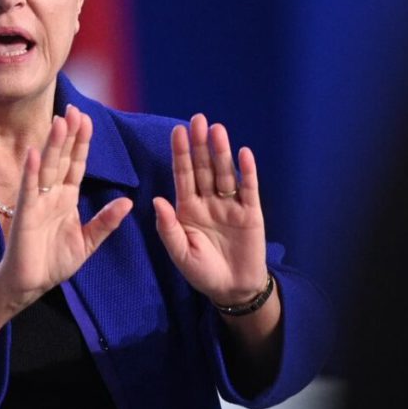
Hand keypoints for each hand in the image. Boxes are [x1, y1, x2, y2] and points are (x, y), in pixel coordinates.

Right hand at [0, 105, 132, 312]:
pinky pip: (28, 190)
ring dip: (52, 145)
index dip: (81, 142)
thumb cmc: (55, 262)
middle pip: (62, 158)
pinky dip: (30, 172)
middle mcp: (51, 194)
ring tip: (59, 121)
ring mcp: (37, 202)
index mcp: (66, 197)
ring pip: (47, 167)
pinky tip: (34, 153)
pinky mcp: (24, 215)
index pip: (76, 163)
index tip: (86, 119)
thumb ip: (106, 222)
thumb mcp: (88, 242)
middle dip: (68, 134)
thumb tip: (128, 202)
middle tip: (74, 109)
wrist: (30, 285)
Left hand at [153, 114, 268, 306]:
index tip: (177, 131)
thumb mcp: (180, 253)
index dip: (180, 153)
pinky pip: (249, 188)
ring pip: (225, 173)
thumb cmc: (202, 272)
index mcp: (188, 208)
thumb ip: (168, 228)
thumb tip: (157, 200)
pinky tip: (244, 153)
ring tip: (218, 130)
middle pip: (203, 167)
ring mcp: (230, 204)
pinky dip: (247, 171)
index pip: (183, 175)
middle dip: (200, 144)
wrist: (232, 289)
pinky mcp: (250, 212)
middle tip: (198, 119)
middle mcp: (208, 200)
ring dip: (221, 152)